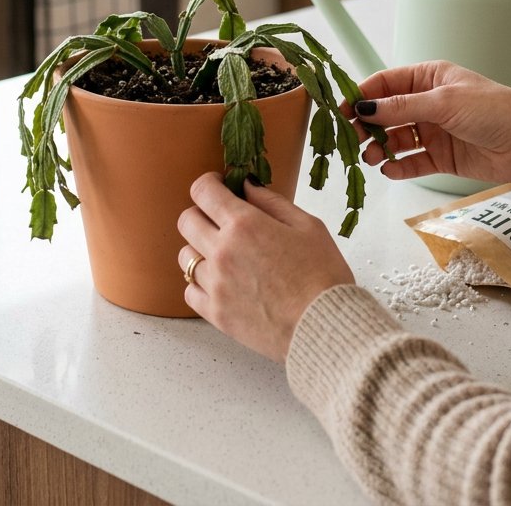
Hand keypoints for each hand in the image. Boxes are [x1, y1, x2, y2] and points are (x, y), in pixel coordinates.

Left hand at [177, 173, 354, 362]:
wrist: (324, 327)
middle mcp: (222, 251)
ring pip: (185, 256)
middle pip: (187, 220)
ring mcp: (216, 284)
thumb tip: (246, 186)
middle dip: (202, 213)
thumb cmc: (323, 275)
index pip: (202, 191)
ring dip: (200, 249)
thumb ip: (271, 202)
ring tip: (224, 255)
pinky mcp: (216, 314)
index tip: (219, 186)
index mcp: (244, 225)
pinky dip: (200, 283)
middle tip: (222, 220)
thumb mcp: (307, 226)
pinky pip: (190, 290)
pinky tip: (222, 282)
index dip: (208, 184)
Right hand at [352, 60, 510, 184]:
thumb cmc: (494, 110)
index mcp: (428, 78)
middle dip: (366, 125)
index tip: (341, 111)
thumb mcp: (444, 102)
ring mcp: (433, 131)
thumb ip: (401, 107)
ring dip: (380, 147)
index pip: (384, 83)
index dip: (361, 96)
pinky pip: (412, 162)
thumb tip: (364, 108)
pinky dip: (399, 167)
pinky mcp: (441, 157)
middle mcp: (427, 103)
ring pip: (395, 138)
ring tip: (372, 157)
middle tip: (352, 138)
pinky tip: (390, 170)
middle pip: (385, 113)